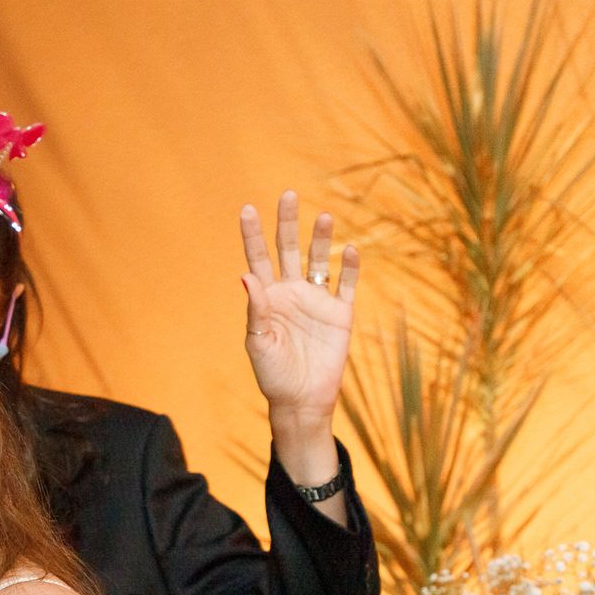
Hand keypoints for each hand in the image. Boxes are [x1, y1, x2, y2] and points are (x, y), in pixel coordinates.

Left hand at [239, 191, 358, 426]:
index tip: (246, 209)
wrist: (302, 399)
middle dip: (287, 223)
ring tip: (322, 216)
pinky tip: (348, 249)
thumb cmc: (273, 374)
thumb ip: (256, 310)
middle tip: (288, 195)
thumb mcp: (259, 343)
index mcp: (267, 298)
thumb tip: (246, 277)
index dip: (252, 235)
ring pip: (318, 260)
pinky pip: (345, 284)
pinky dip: (348, 267)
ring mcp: (316, 300)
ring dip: (320, 239)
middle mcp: (291, 292)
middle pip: (288, 250)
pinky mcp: (340, 312)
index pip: (257, 259)